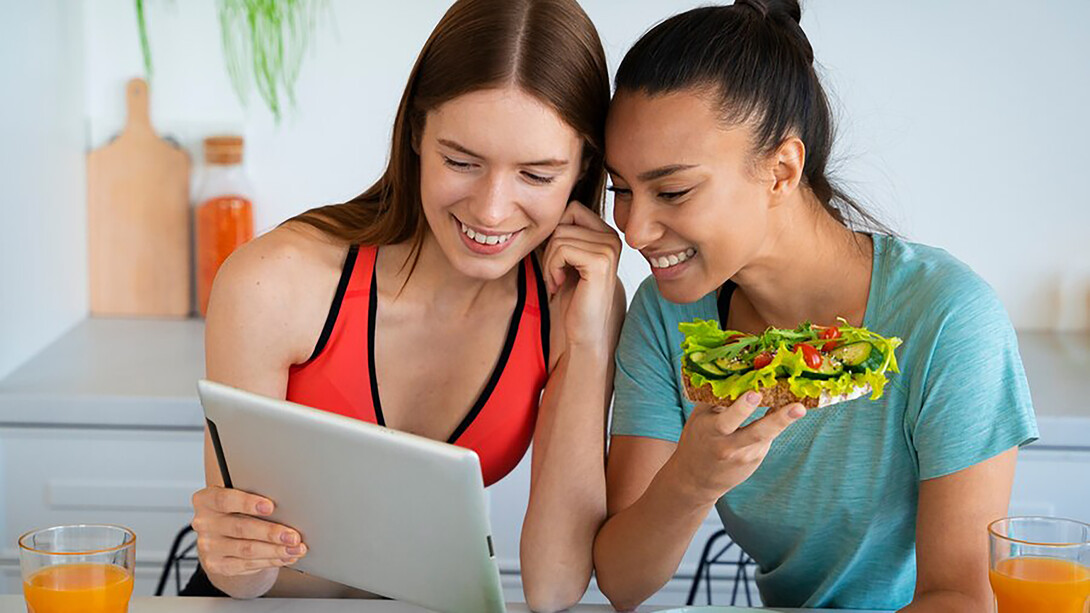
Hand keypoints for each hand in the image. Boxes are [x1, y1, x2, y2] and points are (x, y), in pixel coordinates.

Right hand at [191, 486, 306, 576]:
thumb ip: (254, 499)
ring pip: (247, 549)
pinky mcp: (216, 565)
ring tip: (296, 548)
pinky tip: (286, 557)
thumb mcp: (240, 500)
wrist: (223, 538)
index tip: (271, 506)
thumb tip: (286, 506)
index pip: (225, 500)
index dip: (248, 503)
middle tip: (293, 535)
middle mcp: (203, 523)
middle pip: (240, 527)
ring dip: (276, 550)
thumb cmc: (237, 511)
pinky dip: (271, 560)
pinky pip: (247, 564)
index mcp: (206, 499)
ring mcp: (208, 546)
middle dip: (271, 532)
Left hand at [542, 200, 621, 348]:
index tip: (557, 261)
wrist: (583, 332)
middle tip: (554, 273)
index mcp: (606, 234)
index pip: (571, 209)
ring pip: (559, 234)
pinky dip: (552, 267)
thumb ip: (563, 234)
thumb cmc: (572, 298)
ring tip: (557, 281)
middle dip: (550, 247)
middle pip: (564, 219)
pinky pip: (562, 248)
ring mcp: (609, 248)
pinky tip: (559, 285)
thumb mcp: (566, 260)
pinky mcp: (600, 261)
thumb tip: (541, 212)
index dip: (555, 232)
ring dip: (549, 261)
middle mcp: (612, 238)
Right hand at [668, 392, 806, 505]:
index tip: (755, 394)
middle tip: (796, 407)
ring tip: (800, 408)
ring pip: (767, 435)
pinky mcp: (755, 459)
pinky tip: (788, 409)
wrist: (696, 478)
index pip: (727, 419)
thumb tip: (737, 372)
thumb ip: (715, 399)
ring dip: (784, 421)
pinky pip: (768, 437)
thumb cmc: (698, 438)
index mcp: (711, 431)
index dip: (741, 408)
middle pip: (756, 433)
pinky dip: (777, 421)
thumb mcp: (700, 418)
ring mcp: (745, 454)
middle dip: (777, 419)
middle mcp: (729, 445)